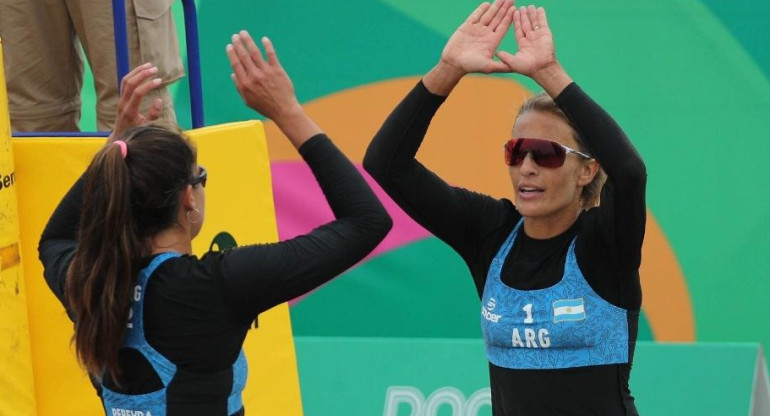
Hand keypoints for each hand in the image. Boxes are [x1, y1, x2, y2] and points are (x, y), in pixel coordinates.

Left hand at [110, 63, 163, 141]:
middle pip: (130, 83)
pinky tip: (142, 72)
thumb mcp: (147, 127)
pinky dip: (133, 75)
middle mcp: (123, 103)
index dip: (149, 85)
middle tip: (155, 69)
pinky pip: (125, 83)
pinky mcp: (121, 98)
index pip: (138, 92)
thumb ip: (153, 115)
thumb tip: (159, 100)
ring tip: (149, 65)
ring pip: (125, 80)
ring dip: (137, 71)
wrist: (120, 136)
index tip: (160, 81)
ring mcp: (121, 99)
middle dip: (142, 74)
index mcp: (130, 111)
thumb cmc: (136, 133)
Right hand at [227, 31, 320, 148]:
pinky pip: (271, 55)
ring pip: (255, 53)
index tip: (230, 46)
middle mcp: (254, 76)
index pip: (236, 65)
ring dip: (248, 41)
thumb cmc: (265, 106)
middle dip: (238, 44)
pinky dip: (267, 46)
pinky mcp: (277, 70)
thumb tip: (233, 74)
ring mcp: (266, 72)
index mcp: (245, 84)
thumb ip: (239, 87)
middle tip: (235, 36)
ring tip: (244, 33)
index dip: (232, 54)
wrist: (283, 110)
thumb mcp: (248, 101)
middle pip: (244, 56)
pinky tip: (264, 39)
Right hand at [440, 0, 514, 74]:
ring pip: (488, 15)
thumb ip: (501, 65)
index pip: (503, 27)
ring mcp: (477, 30)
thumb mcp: (488, 66)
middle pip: (498, 19)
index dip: (509, 18)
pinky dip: (481, 10)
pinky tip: (487, 4)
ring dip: (495, 7)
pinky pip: (475, 16)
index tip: (515, 9)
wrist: (453, 63)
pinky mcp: (467, 27)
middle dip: (504, 9)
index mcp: (492, 42)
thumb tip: (514, 68)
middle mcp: (486, 34)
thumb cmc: (470, 66)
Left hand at [496, 6, 555, 76]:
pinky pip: (543, 23)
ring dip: (531, 14)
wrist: (542, 69)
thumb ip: (505, 57)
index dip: (516, 21)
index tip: (513, 13)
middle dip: (523, 16)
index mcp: (522, 44)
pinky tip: (539, 9)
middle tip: (520, 7)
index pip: (518, 29)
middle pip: (525, 24)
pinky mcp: (545, 34)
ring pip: (534, 22)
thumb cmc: (527, 68)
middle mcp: (530, 39)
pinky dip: (541, 16)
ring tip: (529, 6)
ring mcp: (538, 36)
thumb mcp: (512, 62)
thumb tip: (496, 53)